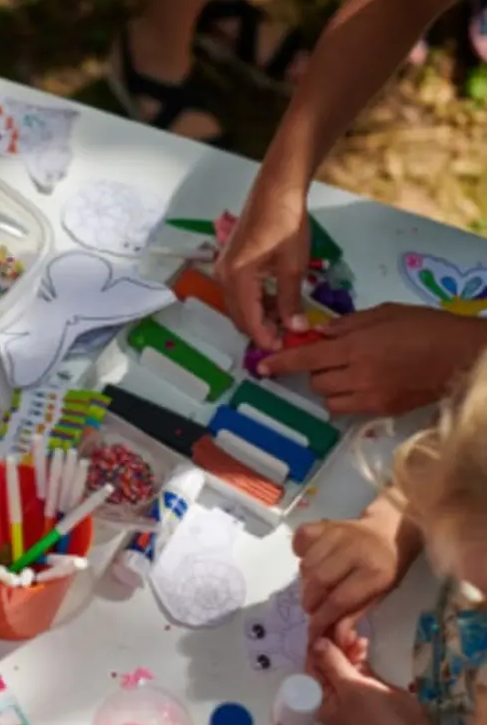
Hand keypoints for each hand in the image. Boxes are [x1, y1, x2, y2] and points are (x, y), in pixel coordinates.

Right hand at [214, 181, 309, 349]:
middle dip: (260, 331)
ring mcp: (223, 269)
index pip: (249, 320)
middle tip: (287, 337)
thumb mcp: (293, 265)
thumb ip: (291, 301)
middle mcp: (223, 277)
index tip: (285, 349)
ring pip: (237, 306)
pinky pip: (237, 293)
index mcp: (237, 278)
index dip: (266, 339)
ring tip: (284, 321)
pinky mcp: (228, 263)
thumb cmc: (286, 223)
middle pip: (238, 317)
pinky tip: (274, 302)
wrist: (275, 189)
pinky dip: (254, 302)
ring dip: (257, 317)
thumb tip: (296, 329)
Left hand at [254, 303, 486, 414]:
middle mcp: (358, 376)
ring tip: (349, 372)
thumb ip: (348, 324)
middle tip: (332, 357)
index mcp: (356, 348)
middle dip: (316, 371)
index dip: (281, 363)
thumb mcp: (385, 313)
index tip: (262, 367)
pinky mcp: (383, 411)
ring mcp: (371, 397)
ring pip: (329, 400)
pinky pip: (351, 409)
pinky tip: (364, 383)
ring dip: (330, 387)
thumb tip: (318, 333)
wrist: (464, 356)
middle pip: (316, 382)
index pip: (307, 359)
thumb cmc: (427, 327)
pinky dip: (348, 398)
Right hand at [294, 515, 404, 642]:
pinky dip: (300, 551)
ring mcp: (338, 533)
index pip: (340, 600)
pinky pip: (301, 538)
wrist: (390, 531)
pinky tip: (309, 559)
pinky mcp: (325, 523)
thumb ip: (355, 613)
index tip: (314, 629)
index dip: (323, 618)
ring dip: (305, 582)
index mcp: (375, 572)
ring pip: (307, 563)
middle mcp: (355, 549)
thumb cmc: (387, 567)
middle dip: (310, 601)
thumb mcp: (380, 594)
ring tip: (314, 588)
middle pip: (319, 580)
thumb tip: (335, 637)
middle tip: (312, 608)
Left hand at [307, 637, 416, 724]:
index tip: (320, 626)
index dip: (315, 648)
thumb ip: (332, 663)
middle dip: (331, 645)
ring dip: (345, 648)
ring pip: (342, 663)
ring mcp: (351, 692)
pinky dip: (358, 654)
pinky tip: (363, 642)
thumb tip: (315, 641)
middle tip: (340, 627)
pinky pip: (357, 667)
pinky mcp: (368, 687)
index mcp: (320, 702)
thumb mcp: (351, 688)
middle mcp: (332, 696)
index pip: (310, 669)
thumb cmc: (378, 716)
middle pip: (325, 665)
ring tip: (354, 634)